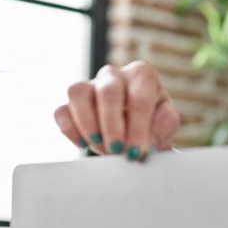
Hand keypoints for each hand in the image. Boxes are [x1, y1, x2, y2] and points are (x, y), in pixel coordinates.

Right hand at [54, 61, 180, 159]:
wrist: (135, 132)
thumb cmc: (153, 124)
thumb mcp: (166, 124)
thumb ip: (163, 127)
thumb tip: (147, 139)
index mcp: (142, 75)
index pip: (139, 97)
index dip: (138, 127)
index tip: (138, 152)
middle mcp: (113, 75)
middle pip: (108, 91)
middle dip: (112, 124)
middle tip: (117, 150)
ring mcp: (89, 86)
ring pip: (78, 93)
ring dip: (87, 123)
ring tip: (99, 145)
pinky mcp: (70, 103)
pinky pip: (61, 111)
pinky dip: (70, 130)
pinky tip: (83, 144)